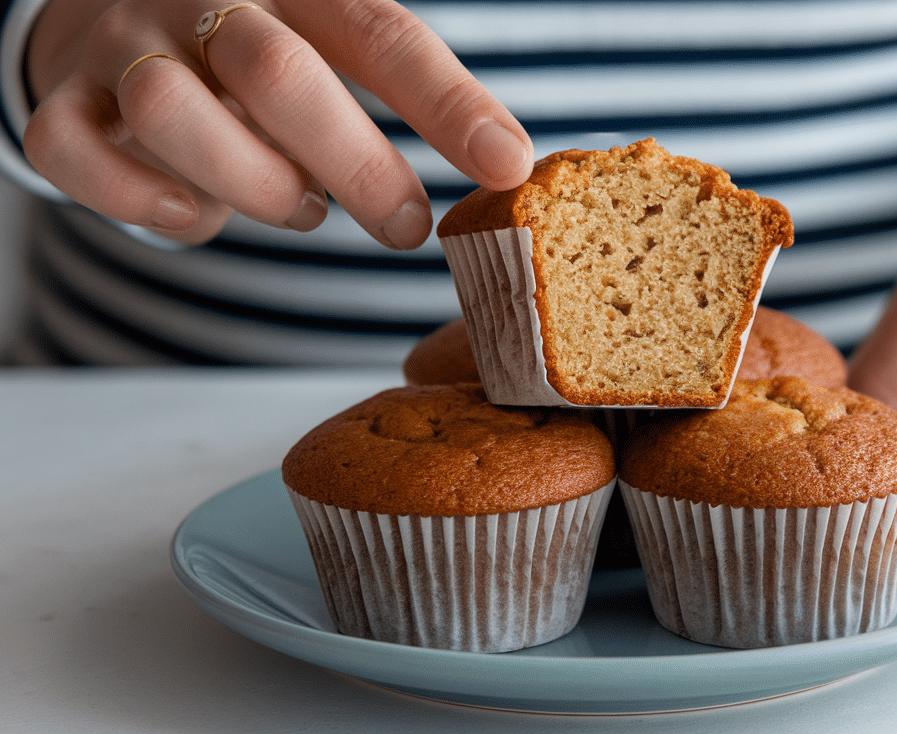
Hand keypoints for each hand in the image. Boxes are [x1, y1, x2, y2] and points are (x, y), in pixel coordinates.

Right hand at [22, 0, 532, 245]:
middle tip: (405, 226)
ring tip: (299, 206)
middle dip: (355, 165)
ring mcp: (126, 45)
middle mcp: (206, 1)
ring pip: (174, 112)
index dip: (448, 104)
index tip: (507, 167)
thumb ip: (399, 88)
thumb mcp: (336, 44)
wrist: (122, 14)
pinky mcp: (66, 97)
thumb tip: (502, 164)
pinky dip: (139, 201)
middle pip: (278, 73)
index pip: (382, 34)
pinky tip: (195, 214)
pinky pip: (75, 153)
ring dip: (252, 185)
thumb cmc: (264, 51)